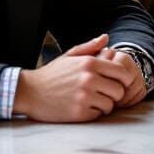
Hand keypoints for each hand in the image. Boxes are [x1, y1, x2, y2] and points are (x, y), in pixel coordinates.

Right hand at [12, 34, 137, 121]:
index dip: (124, 79)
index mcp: (89, 63)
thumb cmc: (52, 73)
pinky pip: (98, 115)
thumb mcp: (70, 56)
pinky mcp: (79, 113)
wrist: (30, 91)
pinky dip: (94, 112)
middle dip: (115, 93)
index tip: (119, 83)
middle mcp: (89, 79)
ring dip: (105, 104)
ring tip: (93, 100)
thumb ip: (90, 47)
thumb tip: (107, 38)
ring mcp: (84, 96)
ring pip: (110, 105)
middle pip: (119, 90)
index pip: (121, 72)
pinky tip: (83, 107)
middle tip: (105, 93)